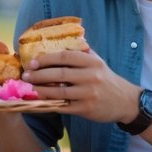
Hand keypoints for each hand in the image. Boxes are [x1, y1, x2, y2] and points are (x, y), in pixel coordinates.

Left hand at [21, 49, 137, 123]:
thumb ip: (81, 52)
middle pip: (59, 73)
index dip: (46, 59)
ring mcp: (88, 94)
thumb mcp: (98, 62)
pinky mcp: (86, 109)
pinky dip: (50, 104)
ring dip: (41, 90)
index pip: (65, 56)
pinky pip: (63, 106)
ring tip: (31, 88)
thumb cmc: (106, 79)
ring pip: (59, 91)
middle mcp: (91, 76)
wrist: (125, 101)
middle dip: (39, 75)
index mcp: (92, 62)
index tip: (33, 62)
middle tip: (26, 76)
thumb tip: (59, 42)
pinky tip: (41, 101)